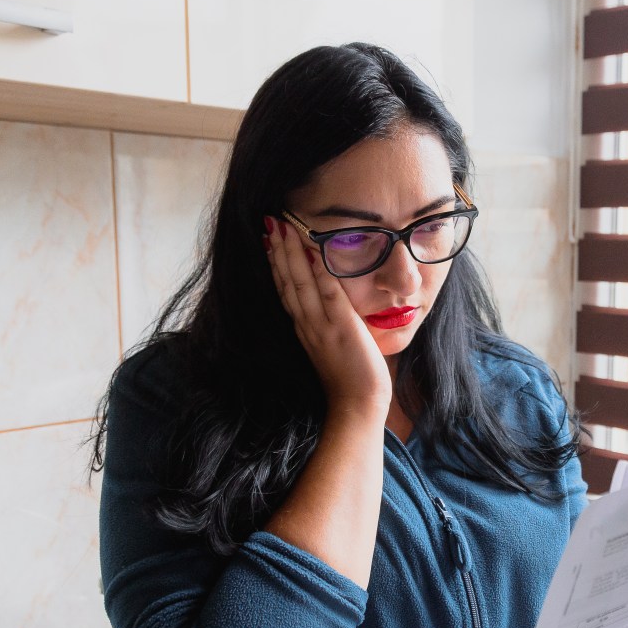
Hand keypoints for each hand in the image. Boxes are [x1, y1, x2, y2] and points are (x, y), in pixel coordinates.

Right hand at [264, 217, 391, 416]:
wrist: (357, 405)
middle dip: (278, 251)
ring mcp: (322, 327)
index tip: (270, 241)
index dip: (276, 264)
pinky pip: (328, 295)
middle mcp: (307, 325)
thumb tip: (335, 304)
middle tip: (270, 223)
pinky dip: (320, 271)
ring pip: (300, 284)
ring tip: (282, 228)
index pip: (285, 290)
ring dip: (290, 254)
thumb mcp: (334, 345)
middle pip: (287, 282)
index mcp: (304, 329)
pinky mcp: (341, 329)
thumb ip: (331, 323)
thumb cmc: (352, 378)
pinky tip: (313, 250)